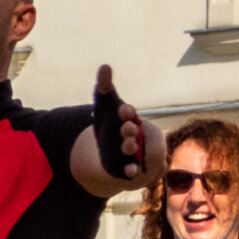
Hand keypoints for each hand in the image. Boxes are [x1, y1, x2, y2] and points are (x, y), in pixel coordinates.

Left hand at [92, 64, 146, 180]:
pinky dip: (132, 170)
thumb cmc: (112, 123)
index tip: (123, 109)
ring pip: (133, 150)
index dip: (126, 112)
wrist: (113, 148)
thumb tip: (105, 66)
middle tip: (128, 127)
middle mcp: (131, 135)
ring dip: (132, 147)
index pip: (127, 114)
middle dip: (130, 129)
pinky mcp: (125, 167)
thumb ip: (105, 87)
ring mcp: (130, 152)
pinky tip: (131, 172)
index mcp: (127, 119)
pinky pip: (131, 170)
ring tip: (129, 145)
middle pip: (132, 132)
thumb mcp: (105, 106)